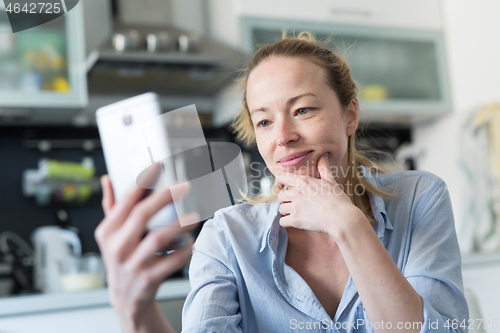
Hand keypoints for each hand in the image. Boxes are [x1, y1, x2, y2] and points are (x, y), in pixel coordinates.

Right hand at [95, 166, 197, 328]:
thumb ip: (111, 206)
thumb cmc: (122, 259)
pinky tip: (191, 242)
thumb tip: (107, 179)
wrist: (126, 298)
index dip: (142, 181)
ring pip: (158, 238)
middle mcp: (117, 247)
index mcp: (107, 232)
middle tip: (183, 186)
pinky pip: (171, 261)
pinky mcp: (148, 279)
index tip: (158, 166)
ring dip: (179, 225)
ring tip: (194, 217)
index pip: (125, 201)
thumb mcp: (111, 235)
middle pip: (142, 215)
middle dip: (165, 197)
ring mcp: (132, 264)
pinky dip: (184, 251)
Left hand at [276, 153, 363, 238]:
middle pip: (280, 196)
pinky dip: (287, 223)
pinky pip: (282, 222)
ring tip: (297, 213)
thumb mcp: (331, 181)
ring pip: (281, 209)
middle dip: (286, 200)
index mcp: (303, 181)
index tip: (282, 187)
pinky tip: (295, 222)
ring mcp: (296, 207)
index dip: (280, 182)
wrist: (343, 219)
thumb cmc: (339, 200)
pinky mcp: (296, 220)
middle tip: (294, 203)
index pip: (281, 177)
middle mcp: (297, 193)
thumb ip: (324, 168)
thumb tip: (324, 156)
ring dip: (287, 212)